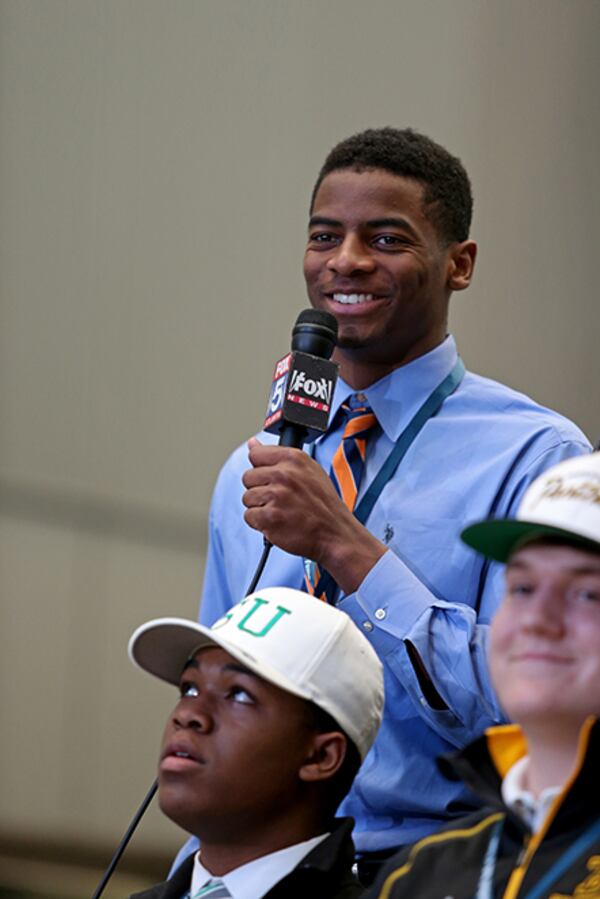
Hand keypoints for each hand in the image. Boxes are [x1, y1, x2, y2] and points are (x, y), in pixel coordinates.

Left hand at [242, 439, 385, 593]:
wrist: (335, 533)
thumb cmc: (323, 504)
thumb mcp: (308, 470)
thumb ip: (278, 456)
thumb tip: (252, 444)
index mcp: (294, 458)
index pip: (255, 454)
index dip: (261, 468)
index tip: (270, 478)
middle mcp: (284, 474)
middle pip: (248, 477)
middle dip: (260, 489)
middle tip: (279, 499)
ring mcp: (276, 496)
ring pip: (247, 498)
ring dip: (260, 507)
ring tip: (281, 511)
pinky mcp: (270, 518)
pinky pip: (249, 516)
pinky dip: (260, 523)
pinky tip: (278, 522)